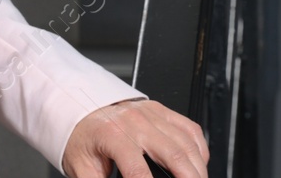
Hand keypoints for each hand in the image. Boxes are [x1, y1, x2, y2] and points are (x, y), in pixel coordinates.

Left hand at [61, 98, 209, 177]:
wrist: (80, 108)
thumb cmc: (83, 139)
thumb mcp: (82, 169)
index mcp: (113, 136)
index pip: (139, 173)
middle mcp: (135, 122)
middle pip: (175, 156)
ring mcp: (151, 114)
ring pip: (187, 143)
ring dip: (198, 169)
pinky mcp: (161, 110)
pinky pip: (190, 129)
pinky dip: (199, 150)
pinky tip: (197, 164)